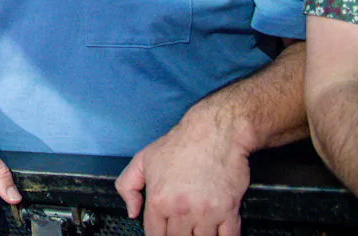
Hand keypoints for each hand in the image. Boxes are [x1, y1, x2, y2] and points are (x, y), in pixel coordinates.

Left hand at [115, 112, 249, 235]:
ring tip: (196, 231)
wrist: (215, 133)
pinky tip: (216, 233)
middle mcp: (181, 210)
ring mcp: (206, 213)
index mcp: (159, 200)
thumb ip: (128, 186)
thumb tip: (132, 211)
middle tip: (180, 231)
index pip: (154, 235)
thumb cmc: (181, 144)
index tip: (162, 234)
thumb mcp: (142, 159)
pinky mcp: (229, 211)